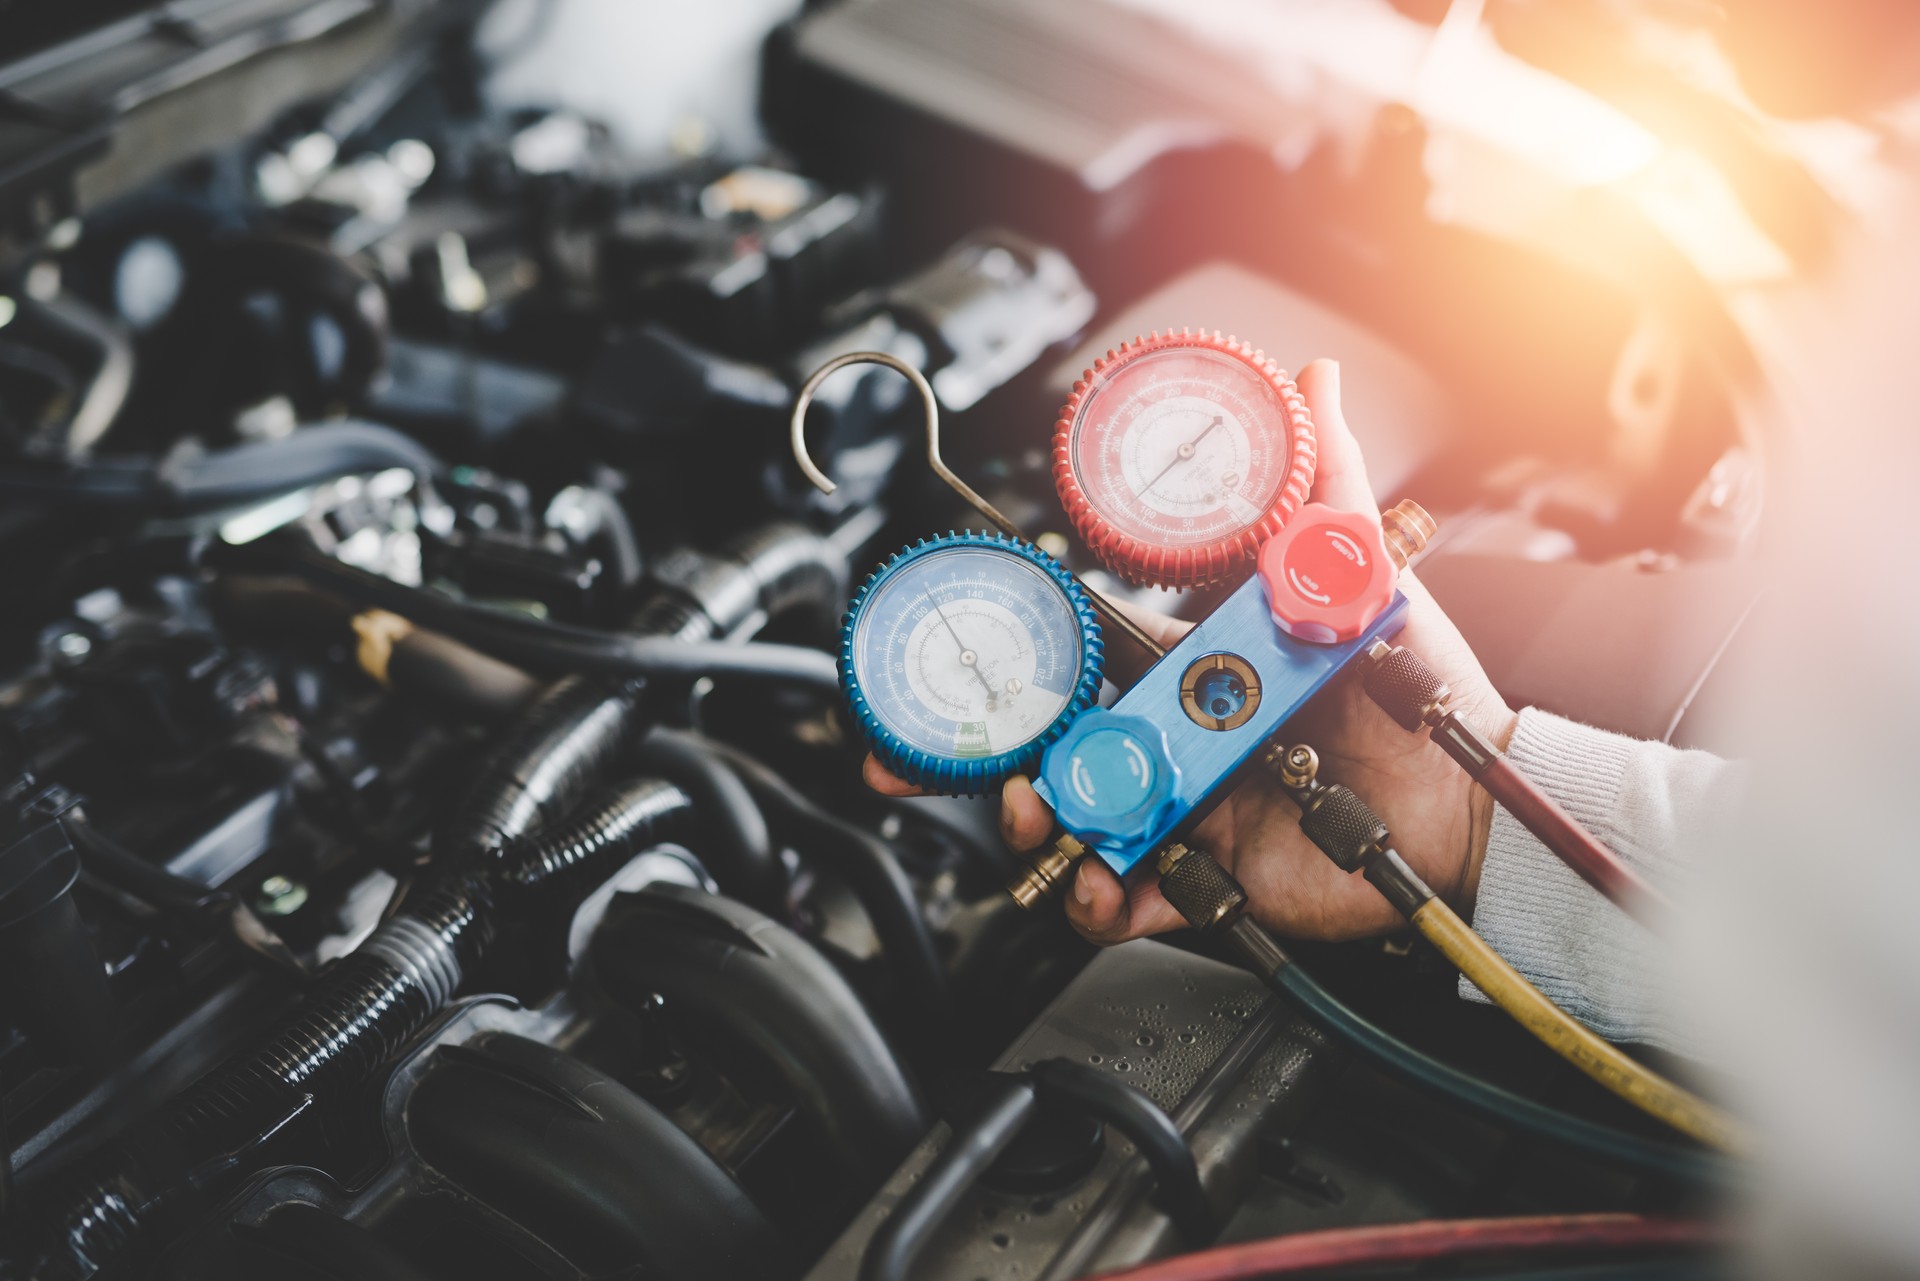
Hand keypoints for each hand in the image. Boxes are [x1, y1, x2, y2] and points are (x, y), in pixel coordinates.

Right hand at [864, 359, 1516, 943]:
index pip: (1088, 656)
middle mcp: (1176, 736)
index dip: (1026, 658)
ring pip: (1076, 818)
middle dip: (995, 754)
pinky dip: (1099, 899)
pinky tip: (1103, 883)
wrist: (1468, 795)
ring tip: (1040, 814)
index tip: (979, 659)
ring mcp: (1184, 807)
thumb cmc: (1415, 686)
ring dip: (1035, 820)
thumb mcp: (1362, 570)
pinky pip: (1128, 897)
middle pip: (1058, 744)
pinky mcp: (1205, 878)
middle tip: (964, 763)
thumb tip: (1313, 382)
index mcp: (1194, 667)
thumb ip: (1329, 479)